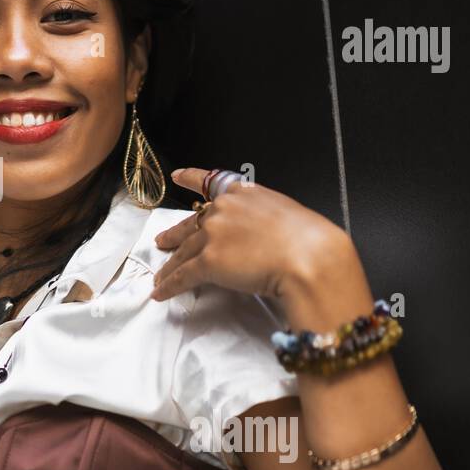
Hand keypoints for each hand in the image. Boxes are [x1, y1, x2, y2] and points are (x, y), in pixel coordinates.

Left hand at [150, 167, 353, 302]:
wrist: (309, 257)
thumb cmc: (309, 239)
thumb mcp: (284, 213)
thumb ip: (260, 216)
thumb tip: (254, 233)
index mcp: (243, 193)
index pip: (209, 181)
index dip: (189, 178)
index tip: (176, 176)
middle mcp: (222, 209)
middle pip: (191, 225)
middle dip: (174, 236)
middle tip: (162, 242)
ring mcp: (213, 235)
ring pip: (184, 253)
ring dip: (170, 267)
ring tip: (161, 278)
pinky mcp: (208, 261)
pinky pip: (183, 275)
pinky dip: (170, 286)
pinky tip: (161, 293)